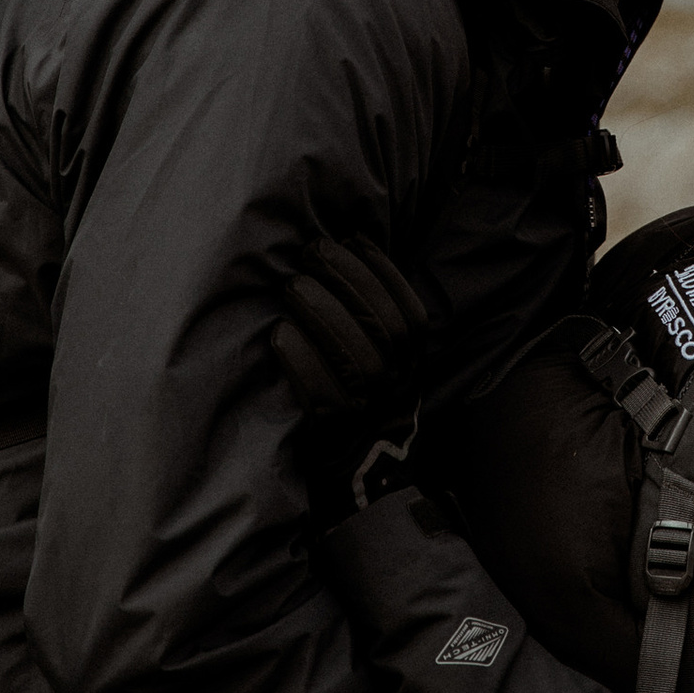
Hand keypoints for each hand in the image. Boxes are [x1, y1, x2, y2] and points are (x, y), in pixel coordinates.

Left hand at [273, 234, 432, 417]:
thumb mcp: (382, 348)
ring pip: (356, 360)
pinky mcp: (336, 431)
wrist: (350, 454)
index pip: (407, 312)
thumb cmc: (358, 383)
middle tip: (310, 252)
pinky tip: (280, 333)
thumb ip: (373, 308)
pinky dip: (301, 361)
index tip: (351, 238)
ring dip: (322, 316)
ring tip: (292, 285)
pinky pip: (322, 396)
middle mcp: (398, 383)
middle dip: (346, 282)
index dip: (382, 273)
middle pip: (381, 330)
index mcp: (413, 359)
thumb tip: (354, 241)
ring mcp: (370, 409)